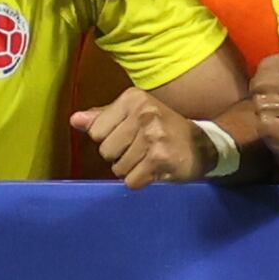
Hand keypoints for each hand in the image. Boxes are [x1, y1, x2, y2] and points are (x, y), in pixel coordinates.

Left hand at [70, 87, 207, 186]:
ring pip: (118, 168)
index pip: (96, 131)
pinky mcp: (160, 158)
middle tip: (141, 150)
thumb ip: (103, 117)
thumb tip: (75, 120)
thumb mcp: (134, 115)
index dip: (109, 140)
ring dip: (131, 170)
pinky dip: (140, 181)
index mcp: (134, 98)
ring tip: (149, 159)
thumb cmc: (163, 129)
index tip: (129, 137)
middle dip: (120, 157)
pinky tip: (155, 170)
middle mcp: (144, 113)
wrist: (204, 145)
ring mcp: (153, 136)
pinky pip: (131, 180)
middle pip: (105, 151)